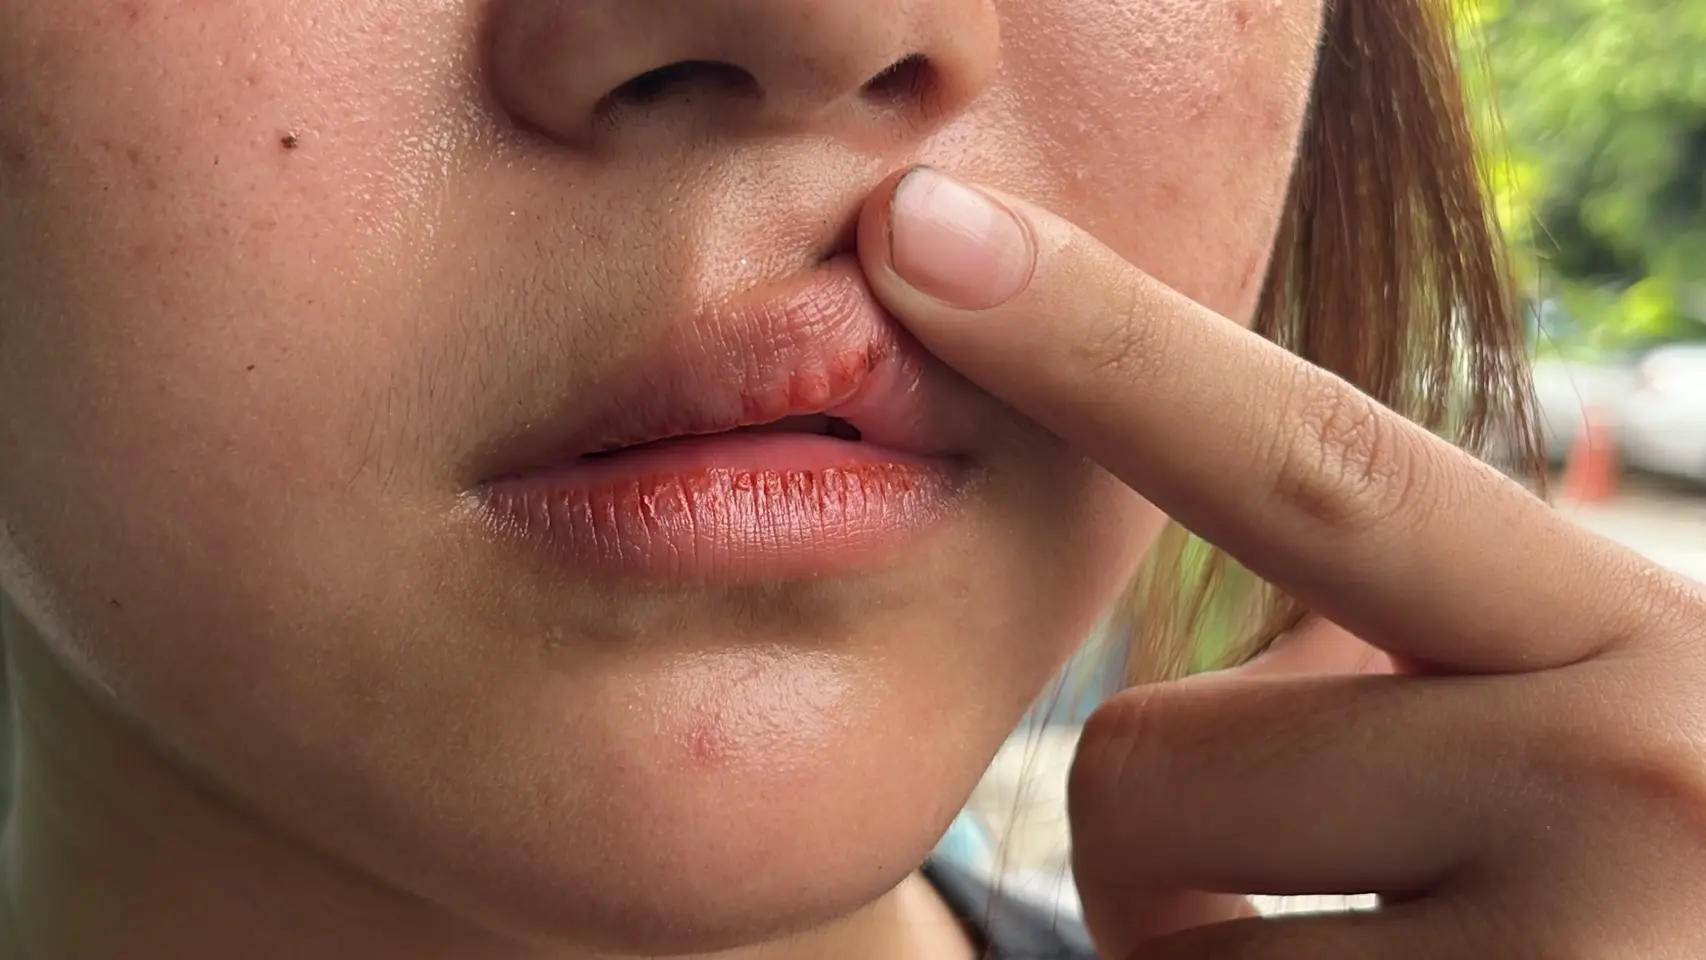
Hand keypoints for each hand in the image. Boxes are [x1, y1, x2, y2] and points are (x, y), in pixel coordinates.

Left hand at [858, 166, 1705, 958]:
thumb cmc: (1662, 869)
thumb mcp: (1598, 705)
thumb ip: (1411, 624)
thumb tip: (1186, 499)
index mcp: (1634, 641)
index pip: (1314, 463)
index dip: (1102, 343)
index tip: (922, 237)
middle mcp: (1632, 787)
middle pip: (1143, 772)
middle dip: (1177, 842)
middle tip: (1332, 876)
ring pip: (1154, 955)